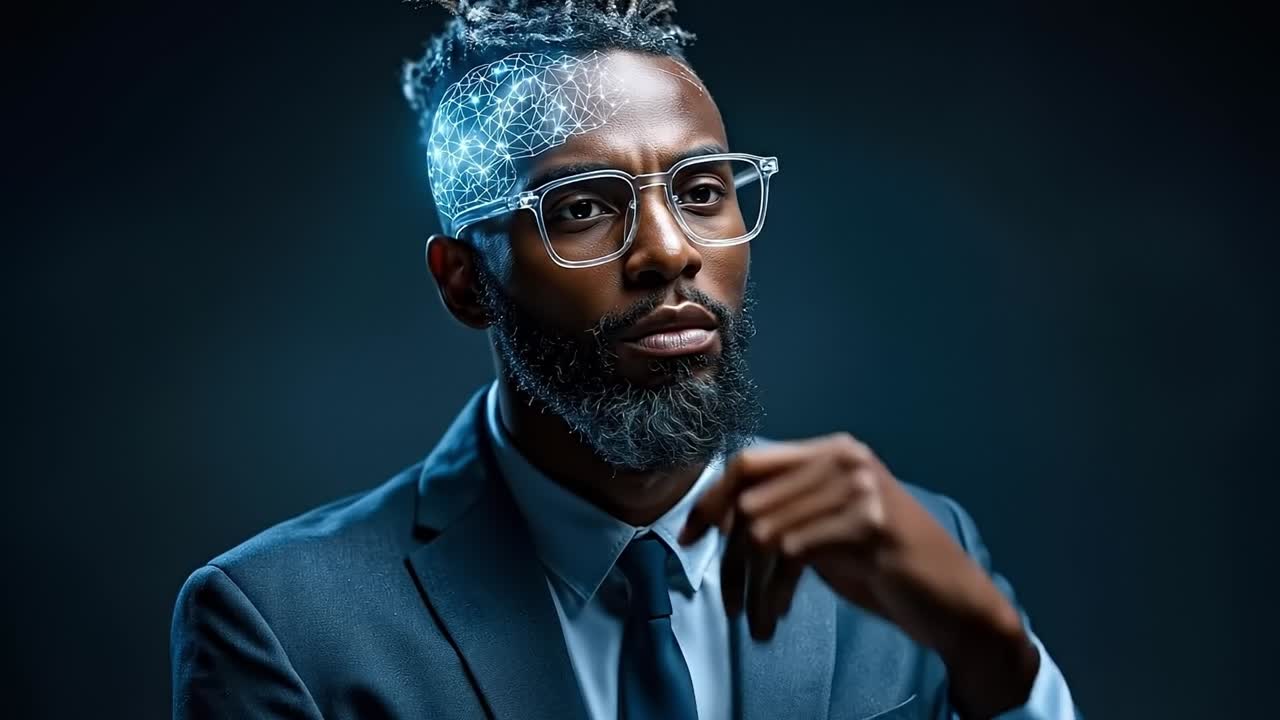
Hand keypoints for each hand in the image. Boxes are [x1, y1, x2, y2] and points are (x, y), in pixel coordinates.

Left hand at [679, 433, 1039, 717]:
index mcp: (832, 451)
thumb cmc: (887, 568)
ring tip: (752, 618)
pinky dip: (772, 592)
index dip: (711, 500)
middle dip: (729, 557)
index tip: (689, 537)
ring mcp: (858, 486)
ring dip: (748, 585)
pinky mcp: (868, 522)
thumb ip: (785, 511)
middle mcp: (844, 458)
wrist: (955, 601)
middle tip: (728, 601)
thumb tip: (717, 519)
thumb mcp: (827, 529)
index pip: (748, 463)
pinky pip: (790, 553)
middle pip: (749, 498)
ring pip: (763, 529)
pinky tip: (776, 617)